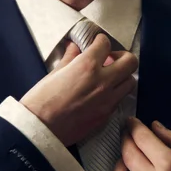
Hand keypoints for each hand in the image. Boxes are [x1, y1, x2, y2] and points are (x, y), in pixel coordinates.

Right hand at [21, 34, 137, 145]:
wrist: (40, 129)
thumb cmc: (41, 100)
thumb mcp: (54, 73)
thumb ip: (69, 58)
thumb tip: (74, 47)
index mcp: (87, 66)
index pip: (105, 44)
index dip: (100, 41)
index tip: (97, 43)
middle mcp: (103, 81)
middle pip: (130, 62)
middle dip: (122, 57)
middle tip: (109, 60)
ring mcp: (107, 100)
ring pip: (130, 82)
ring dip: (122, 76)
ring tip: (108, 78)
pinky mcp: (107, 116)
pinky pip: (120, 100)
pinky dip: (115, 94)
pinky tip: (102, 94)